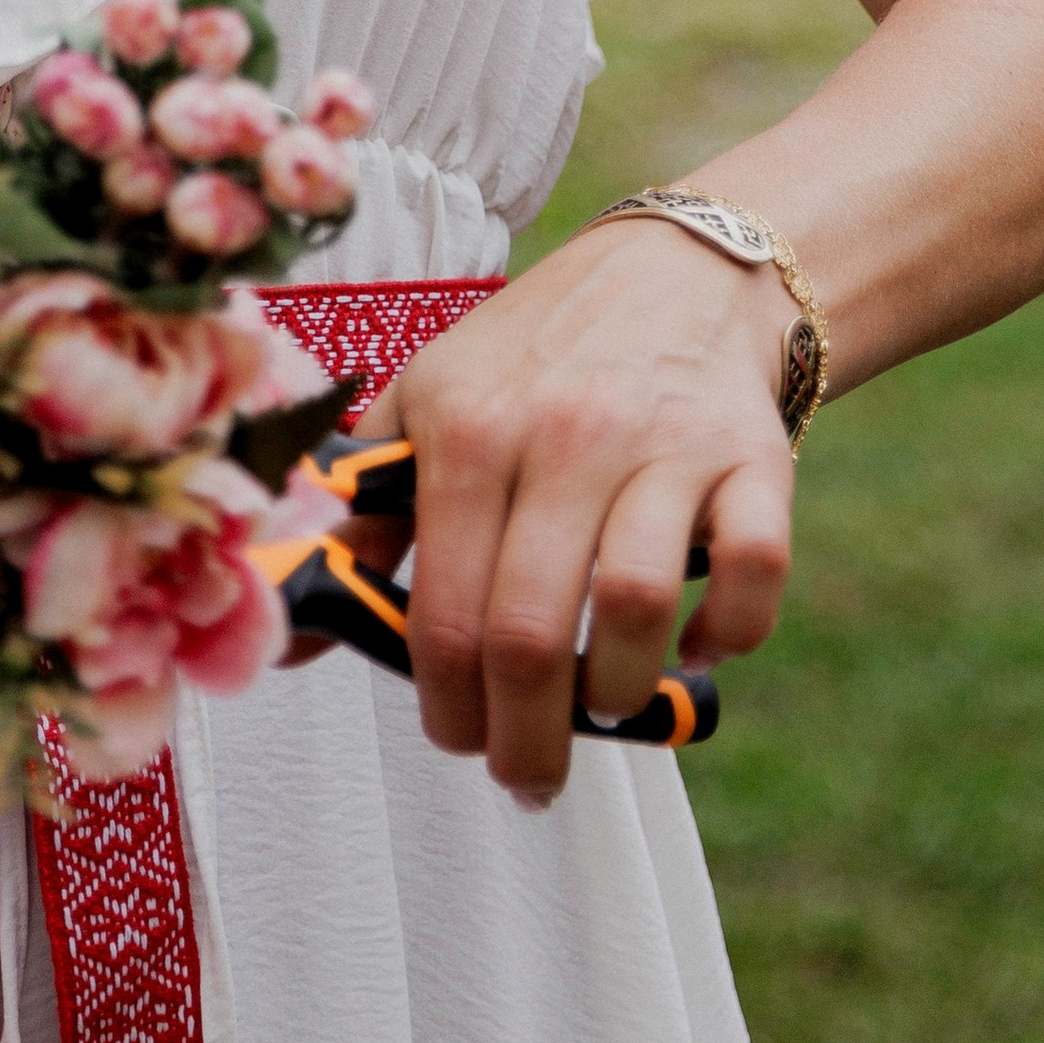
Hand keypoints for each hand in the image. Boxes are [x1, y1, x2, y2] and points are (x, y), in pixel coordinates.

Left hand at [360, 224, 795, 801]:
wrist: (678, 270)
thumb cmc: (534, 356)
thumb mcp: (428, 401)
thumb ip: (358, 512)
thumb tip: (291, 636)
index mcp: (467, 427)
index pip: (442, 612)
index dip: (446, 705)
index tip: (457, 739)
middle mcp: (563, 434)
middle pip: (529, 634)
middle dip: (523, 737)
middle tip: (525, 772)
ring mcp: (663, 446)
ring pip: (633, 610)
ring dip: (617, 695)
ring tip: (602, 707)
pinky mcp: (751, 458)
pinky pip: (752, 573)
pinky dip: (728, 632)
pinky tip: (697, 646)